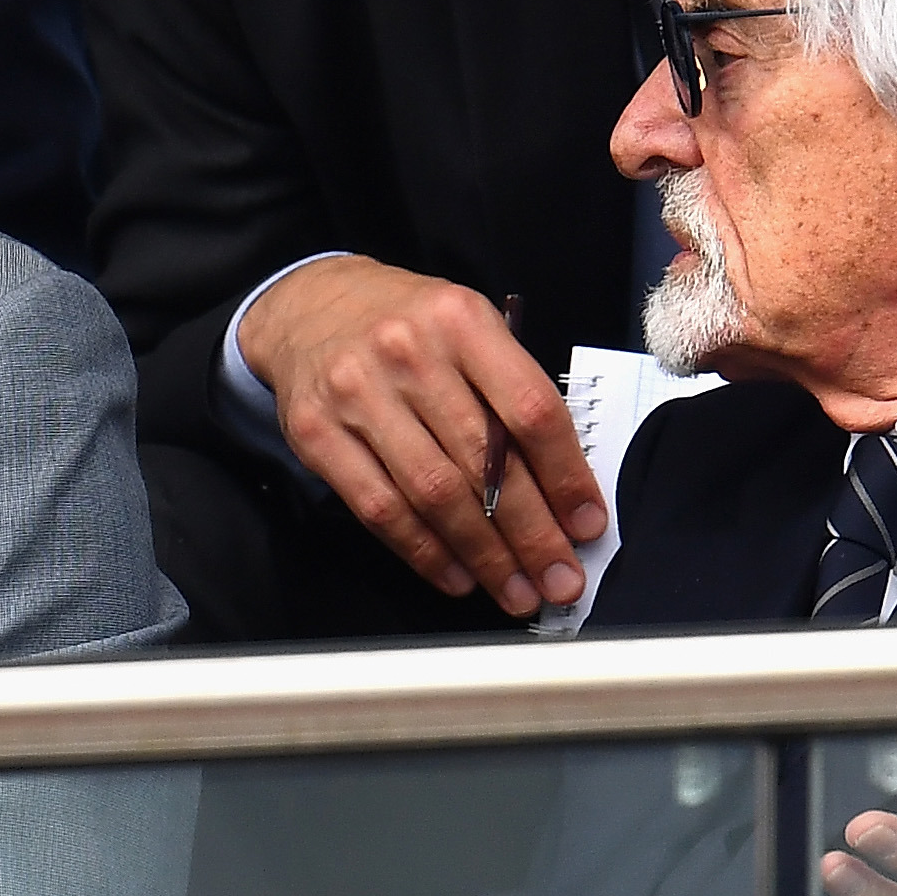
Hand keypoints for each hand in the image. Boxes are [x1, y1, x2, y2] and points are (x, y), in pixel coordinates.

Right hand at [238, 256, 603, 615]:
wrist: (309, 305)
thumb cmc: (406, 323)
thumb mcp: (468, 327)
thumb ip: (509, 392)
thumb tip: (562, 488)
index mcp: (461, 320)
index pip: (529, 409)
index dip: (566, 477)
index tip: (587, 523)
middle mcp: (408, 353)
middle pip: (484, 463)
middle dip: (532, 533)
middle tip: (560, 580)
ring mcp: (357, 395)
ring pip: (433, 494)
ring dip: (483, 555)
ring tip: (515, 590)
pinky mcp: (317, 434)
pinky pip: (380, 509)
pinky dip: (425, 552)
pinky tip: (459, 576)